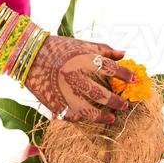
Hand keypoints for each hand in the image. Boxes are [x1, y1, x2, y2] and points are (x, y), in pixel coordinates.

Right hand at [21, 34, 136, 125]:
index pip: (108, 68)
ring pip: (86, 110)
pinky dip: (82, 118)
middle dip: (115, 101)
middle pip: (99, 93)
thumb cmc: (58, 47)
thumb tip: (124, 54)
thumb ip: (103, 49)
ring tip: (112, 118)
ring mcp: (62, 91)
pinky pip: (71, 115)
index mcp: (81, 59)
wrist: (29, 56)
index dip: (124, 74)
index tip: (134, 79)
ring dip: (101, 116)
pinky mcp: (53, 102)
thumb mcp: (81, 43)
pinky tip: (90, 117)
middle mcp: (73, 76)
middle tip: (124, 104)